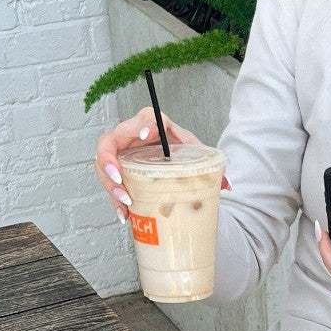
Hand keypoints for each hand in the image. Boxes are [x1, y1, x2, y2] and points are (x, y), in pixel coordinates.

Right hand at [93, 107, 226, 222]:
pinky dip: (114, 199)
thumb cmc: (182, 151)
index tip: (147, 135)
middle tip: (119, 178)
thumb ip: (210, 165)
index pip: (145, 117)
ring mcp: (120, 153)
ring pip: (103, 165)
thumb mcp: (194, 153)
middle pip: (109, 143)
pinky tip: (123, 214)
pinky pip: (108, 183)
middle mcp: (132, 136)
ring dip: (110, 185)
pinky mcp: (116, 170)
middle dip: (109, 162)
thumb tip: (226, 185)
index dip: (144, 124)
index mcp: (154, 124)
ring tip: (125, 202)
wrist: (174, 160)